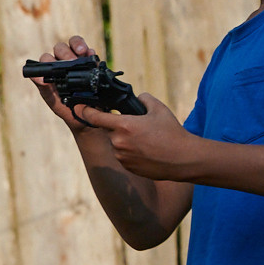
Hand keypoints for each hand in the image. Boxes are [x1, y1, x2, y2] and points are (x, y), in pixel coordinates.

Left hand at [33, 35, 95, 133]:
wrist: (88, 116)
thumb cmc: (67, 109)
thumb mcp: (54, 101)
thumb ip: (45, 88)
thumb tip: (38, 78)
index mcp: (50, 71)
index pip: (46, 59)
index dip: (48, 60)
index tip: (55, 65)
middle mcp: (62, 63)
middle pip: (60, 49)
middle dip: (65, 53)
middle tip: (73, 61)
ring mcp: (77, 60)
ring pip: (73, 44)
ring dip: (77, 45)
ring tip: (82, 52)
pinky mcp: (91, 61)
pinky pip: (89, 50)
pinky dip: (90, 50)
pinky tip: (91, 55)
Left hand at [70, 94, 193, 179]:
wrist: (184, 159)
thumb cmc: (173, 133)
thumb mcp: (159, 109)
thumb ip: (143, 99)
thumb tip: (137, 97)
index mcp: (123, 125)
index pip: (94, 117)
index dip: (85, 111)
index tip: (79, 108)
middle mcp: (118, 142)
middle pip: (109, 131)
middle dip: (120, 128)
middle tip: (139, 129)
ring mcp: (122, 156)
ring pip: (117, 144)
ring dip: (125, 141)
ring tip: (147, 142)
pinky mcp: (127, 167)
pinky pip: (123, 157)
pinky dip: (131, 153)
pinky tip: (147, 152)